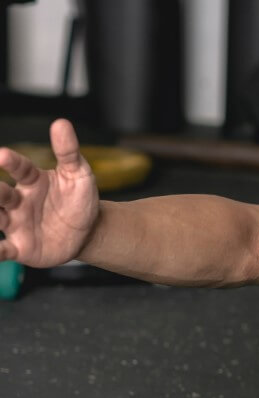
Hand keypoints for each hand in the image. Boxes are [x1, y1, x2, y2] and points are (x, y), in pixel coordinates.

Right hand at [0, 119, 99, 267]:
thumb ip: (69, 152)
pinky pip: (2, 250)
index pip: (20, 168)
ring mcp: (16, 223)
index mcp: (33, 181)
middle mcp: (18, 201)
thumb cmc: (79, 200)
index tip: (2, 155)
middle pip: (0, 194)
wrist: (87, 232)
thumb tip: (61, 123)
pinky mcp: (20, 246)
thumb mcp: (80, 175)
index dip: (11, 162)